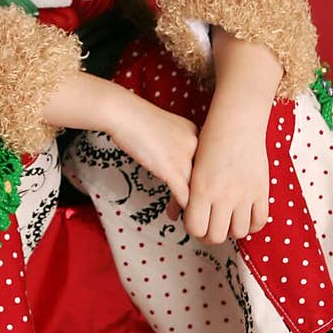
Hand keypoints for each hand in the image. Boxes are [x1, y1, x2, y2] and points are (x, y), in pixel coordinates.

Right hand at [109, 92, 198, 212]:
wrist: (125, 114)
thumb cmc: (138, 120)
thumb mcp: (167, 129)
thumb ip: (177, 145)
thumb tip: (174, 162)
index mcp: (198, 134)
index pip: (208, 164)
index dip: (202, 182)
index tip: (196, 193)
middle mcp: (197, 146)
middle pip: (206, 179)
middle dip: (201, 198)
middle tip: (195, 210)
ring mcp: (186, 158)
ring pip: (197, 191)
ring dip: (191, 208)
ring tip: (185, 218)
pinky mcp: (172, 170)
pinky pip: (183, 196)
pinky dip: (180, 208)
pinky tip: (172, 214)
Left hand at [165, 120, 268, 243]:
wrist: (236, 122)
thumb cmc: (210, 141)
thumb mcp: (192, 166)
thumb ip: (185, 192)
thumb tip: (174, 214)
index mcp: (201, 189)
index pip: (195, 228)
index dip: (194, 230)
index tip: (196, 223)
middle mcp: (223, 195)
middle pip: (216, 236)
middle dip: (211, 235)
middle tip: (211, 227)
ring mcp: (244, 194)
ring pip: (239, 232)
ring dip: (232, 230)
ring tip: (228, 221)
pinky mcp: (261, 191)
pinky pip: (259, 221)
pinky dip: (252, 225)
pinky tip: (245, 217)